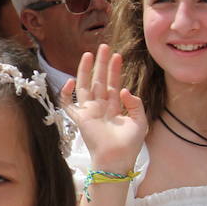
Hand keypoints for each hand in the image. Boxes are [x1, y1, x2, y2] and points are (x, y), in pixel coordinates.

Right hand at [61, 43, 146, 170]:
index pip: (113, 84)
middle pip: (99, 80)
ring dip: (86, 70)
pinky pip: (68, 105)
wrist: (116, 159)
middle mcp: (101, 107)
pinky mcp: (80, 119)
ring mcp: (89, 111)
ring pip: (85, 86)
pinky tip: (71, 81)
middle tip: (104, 46)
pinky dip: (66, 94)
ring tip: (89, 53)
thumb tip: (124, 89)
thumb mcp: (140, 122)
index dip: (115, 70)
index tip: (118, 56)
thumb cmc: (129, 145)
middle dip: (101, 64)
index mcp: (114, 108)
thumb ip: (136, 104)